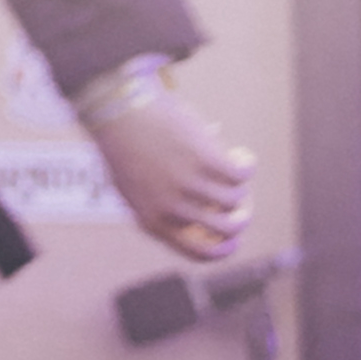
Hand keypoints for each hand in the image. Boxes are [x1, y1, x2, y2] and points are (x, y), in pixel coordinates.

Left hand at [90, 92, 255, 261]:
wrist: (114, 107)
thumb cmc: (120, 142)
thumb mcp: (130, 182)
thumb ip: (159, 204)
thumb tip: (197, 216)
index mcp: (152, 221)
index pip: (198, 252)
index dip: (223, 250)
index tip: (235, 242)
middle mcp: (173, 210)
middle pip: (225, 229)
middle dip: (240, 220)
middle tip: (243, 209)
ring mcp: (191, 186)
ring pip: (235, 199)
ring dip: (240, 188)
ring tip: (235, 170)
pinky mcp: (206, 161)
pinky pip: (240, 172)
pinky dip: (246, 165)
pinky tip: (242, 156)